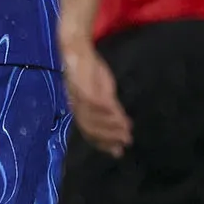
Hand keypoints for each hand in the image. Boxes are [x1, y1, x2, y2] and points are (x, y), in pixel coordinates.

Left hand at [62, 34, 131, 156]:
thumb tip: (124, 126)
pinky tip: (118, 115)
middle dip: (108, 137)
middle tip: (125, 142)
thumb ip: (112, 109)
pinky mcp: (82, 85)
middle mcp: (76, 106)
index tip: (117, 152)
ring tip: (126, 131)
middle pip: (91, 128)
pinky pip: (93, 102)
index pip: (89, 132)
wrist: (77, 51)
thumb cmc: (90, 72)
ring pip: (93, 117)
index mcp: (79, 109)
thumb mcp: (104, 92)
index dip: (102, 143)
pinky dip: (105, 110)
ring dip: (110, 126)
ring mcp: (78, 96)